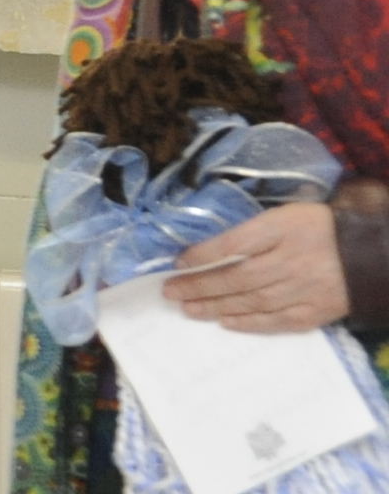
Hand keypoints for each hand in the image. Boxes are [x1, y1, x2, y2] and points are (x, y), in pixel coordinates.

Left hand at [168, 202, 349, 332]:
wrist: (369, 254)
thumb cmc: (319, 228)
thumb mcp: (283, 216)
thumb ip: (251, 231)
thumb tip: (210, 248)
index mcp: (282, 230)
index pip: (234, 244)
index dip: (203, 255)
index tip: (177, 263)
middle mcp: (291, 261)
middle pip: (238, 277)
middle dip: (200, 286)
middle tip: (171, 292)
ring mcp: (304, 290)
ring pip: (253, 301)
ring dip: (216, 306)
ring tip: (189, 308)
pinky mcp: (316, 312)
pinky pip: (278, 321)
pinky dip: (250, 323)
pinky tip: (226, 322)